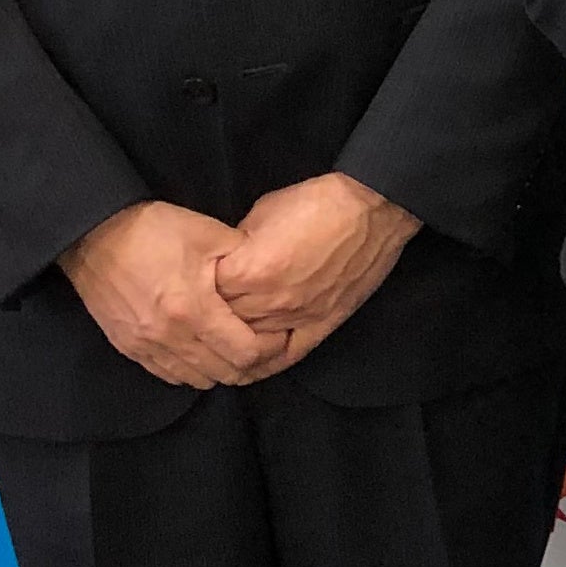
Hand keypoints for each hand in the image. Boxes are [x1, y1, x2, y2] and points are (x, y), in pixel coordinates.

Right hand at [61, 200, 291, 388]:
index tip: (277, 333)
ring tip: (232, 348)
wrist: (93, 233)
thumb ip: (245, 260)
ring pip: (195, 379)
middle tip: (261, 344)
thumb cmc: (153, 230)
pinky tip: (200, 352)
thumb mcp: (210, 234)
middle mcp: (169, 336)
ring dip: (219, 369)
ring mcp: (145, 346)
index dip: (269, 348)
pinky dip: (190, 369)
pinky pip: (168, 374)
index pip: (245, 353)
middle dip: (249, 363)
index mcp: (194, 309)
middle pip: (224, 374)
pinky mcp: (128, 347)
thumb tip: (268, 278)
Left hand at [212, 172, 420, 372]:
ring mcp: (296, 317)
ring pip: (249, 343)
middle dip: (212, 315)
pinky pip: (284, 356)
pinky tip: (251, 363)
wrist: (370, 210)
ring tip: (221, 337)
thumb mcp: (261, 213)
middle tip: (205, 310)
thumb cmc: (316, 203)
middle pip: (223, 323)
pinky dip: (265, 361)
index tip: (195, 283)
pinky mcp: (321, 326)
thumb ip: (236, 246)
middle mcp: (270, 301)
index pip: (204, 294)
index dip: (197, 287)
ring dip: (235, 338)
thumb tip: (223, 265)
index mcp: (250, 270)